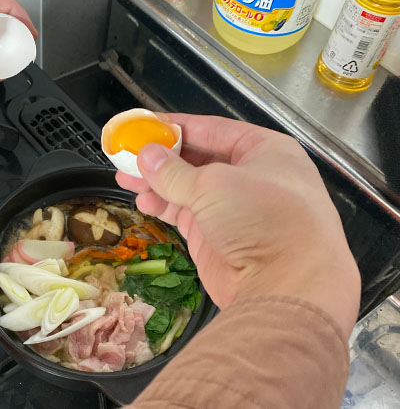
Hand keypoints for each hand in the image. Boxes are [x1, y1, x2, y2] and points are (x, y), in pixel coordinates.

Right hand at [116, 113, 360, 338]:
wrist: (285, 286)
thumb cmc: (261, 219)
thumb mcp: (213, 186)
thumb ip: (173, 171)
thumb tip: (145, 156)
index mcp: (263, 150)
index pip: (212, 129)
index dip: (176, 126)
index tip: (144, 125)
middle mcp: (250, 176)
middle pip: (198, 159)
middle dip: (162, 158)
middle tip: (127, 155)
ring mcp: (234, 209)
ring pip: (188, 188)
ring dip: (157, 183)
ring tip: (125, 178)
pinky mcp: (218, 236)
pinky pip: (186, 214)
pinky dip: (164, 206)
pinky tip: (143, 201)